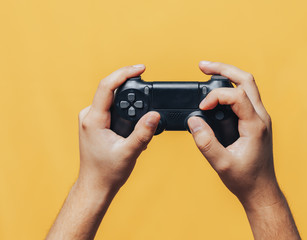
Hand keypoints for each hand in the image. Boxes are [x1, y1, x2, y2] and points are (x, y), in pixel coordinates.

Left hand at [77, 64, 159, 193]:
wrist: (96, 185)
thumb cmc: (107, 172)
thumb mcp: (129, 152)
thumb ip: (143, 133)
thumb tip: (155, 115)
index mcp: (93, 120)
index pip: (107, 86)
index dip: (124, 73)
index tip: (141, 68)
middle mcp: (89, 116)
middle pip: (110, 89)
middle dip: (130, 85)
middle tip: (149, 87)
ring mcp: (91, 119)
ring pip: (111, 99)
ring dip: (129, 99)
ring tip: (144, 108)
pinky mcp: (95, 124)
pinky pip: (110, 108)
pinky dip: (124, 109)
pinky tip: (135, 120)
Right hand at [188, 61, 277, 208]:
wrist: (260, 189)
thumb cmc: (245, 179)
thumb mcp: (222, 164)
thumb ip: (206, 143)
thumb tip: (193, 121)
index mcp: (255, 125)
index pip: (236, 96)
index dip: (214, 97)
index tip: (201, 109)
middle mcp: (261, 117)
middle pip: (246, 80)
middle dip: (223, 69)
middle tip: (203, 66)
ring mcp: (260, 118)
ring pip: (248, 85)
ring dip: (228, 75)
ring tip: (208, 72)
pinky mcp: (255, 122)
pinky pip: (245, 97)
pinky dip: (230, 89)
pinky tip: (216, 92)